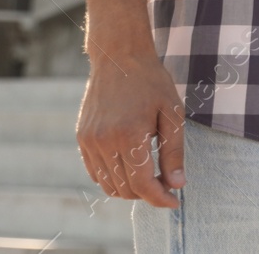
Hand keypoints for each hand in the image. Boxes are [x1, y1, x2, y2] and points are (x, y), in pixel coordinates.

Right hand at [76, 0, 185, 207]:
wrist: (119, 56)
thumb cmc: (151, 82)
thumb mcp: (172, 113)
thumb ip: (174, 152)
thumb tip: (177, 185)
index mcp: (129, 135)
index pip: (142, 184)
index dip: (159, 198)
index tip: (174, 202)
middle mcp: (104, 141)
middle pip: (125, 188)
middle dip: (148, 193)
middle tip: (166, 184)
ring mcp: (89, 141)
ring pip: (108, 184)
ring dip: (130, 188)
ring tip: (150, 175)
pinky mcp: (82, 138)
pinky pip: (96, 172)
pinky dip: (113, 178)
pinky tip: (130, 167)